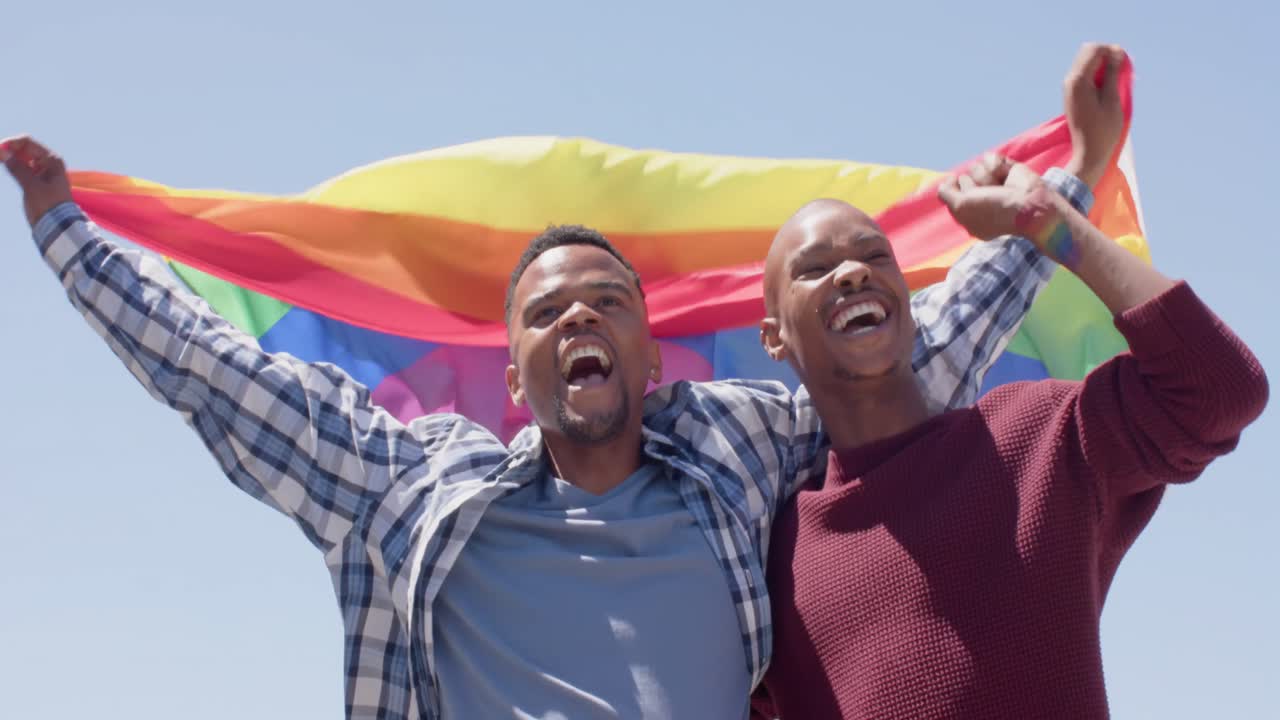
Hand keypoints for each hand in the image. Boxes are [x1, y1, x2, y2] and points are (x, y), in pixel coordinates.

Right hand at [1, 136, 72, 226]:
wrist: (57, 225)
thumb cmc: (49, 204)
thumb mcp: (32, 185)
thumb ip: (18, 168)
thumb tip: (3, 152)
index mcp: (51, 160)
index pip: (27, 143)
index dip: (11, 143)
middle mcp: (47, 163)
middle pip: (22, 149)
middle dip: (8, 149)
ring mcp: (40, 172)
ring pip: (20, 158)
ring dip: (8, 157)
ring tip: (0, 159)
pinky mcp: (34, 181)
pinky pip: (20, 169)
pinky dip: (11, 166)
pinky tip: (4, 165)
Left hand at [936, 154, 1046, 240]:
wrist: (1029, 204)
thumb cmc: (995, 210)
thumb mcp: (961, 207)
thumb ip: (946, 193)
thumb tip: (949, 178)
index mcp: (968, 214)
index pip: (950, 193)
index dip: (959, 193)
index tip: (973, 201)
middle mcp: (980, 199)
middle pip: (963, 179)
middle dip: (974, 186)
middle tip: (989, 196)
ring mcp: (993, 184)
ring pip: (976, 167)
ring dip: (987, 177)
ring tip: (1001, 188)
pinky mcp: (1005, 170)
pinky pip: (991, 158)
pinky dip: (998, 166)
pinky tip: (1007, 177)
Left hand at [1063, 43, 1127, 187]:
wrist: (1088, 152)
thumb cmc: (1103, 129)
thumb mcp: (1112, 99)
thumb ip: (1113, 74)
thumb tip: (1116, 51)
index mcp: (1078, 81)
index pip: (1094, 49)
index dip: (1111, 51)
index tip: (1123, 66)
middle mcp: (1069, 81)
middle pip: (1088, 52)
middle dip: (1107, 56)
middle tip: (1121, 72)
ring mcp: (1069, 88)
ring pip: (1087, 62)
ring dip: (1103, 66)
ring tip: (1116, 82)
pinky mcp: (1072, 95)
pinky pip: (1086, 74)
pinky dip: (1098, 75)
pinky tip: (1109, 89)